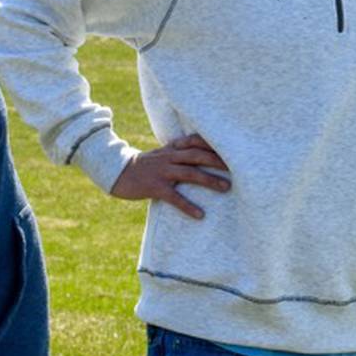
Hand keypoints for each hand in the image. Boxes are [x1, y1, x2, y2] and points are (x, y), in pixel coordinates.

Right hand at [111, 133, 230, 219]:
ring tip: (226, 188)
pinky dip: (188, 206)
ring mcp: (162, 171)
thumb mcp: (162, 154)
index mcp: (172, 149)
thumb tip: (202, 155)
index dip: (213, 144)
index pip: (195, 141)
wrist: (118, 173)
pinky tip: (200, 215)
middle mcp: (169, 157)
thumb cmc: (145, 166)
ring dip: (209, 180)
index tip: (232, 147)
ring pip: (190, 173)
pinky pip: (174, 197)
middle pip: (197, 155)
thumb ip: (180, 153)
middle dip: (218, 161)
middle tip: (238, 168)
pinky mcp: (154, 187)